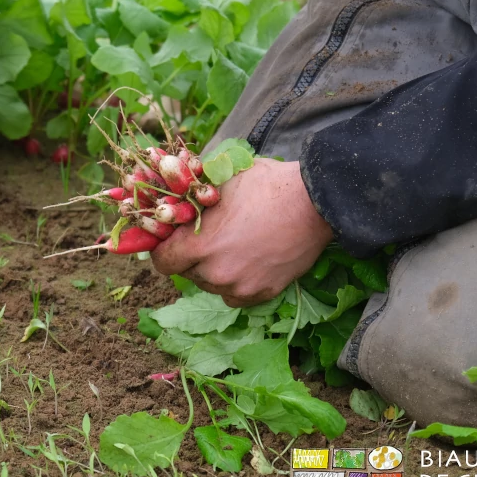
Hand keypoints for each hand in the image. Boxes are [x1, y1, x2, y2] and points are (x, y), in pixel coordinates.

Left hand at [151, 159, 332, 306]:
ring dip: (214, 270)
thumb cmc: (265, 185)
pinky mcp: (262, 293)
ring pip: (211, 285)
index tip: (172, 240)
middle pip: (187, 273)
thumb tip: (170, 201)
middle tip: (208, 238)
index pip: (162, 261)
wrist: (314, 203)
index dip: (165, 248)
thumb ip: (190, 198)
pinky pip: (234, 295)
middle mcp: (215, 272)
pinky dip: (236, 282)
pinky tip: (247, 261)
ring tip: (232, 247)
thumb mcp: (220, 181)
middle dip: (191, 256)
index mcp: (199, 245)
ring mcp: (240, 286)